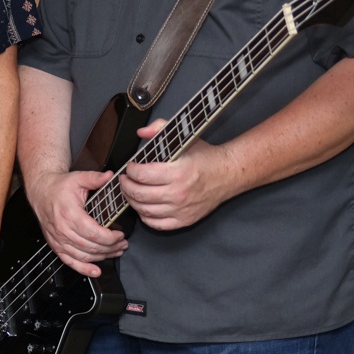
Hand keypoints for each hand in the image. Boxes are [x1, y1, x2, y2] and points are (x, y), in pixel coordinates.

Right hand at [30, 169, 126, 278]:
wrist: (41, 192)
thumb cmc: (59, 187)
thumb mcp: (78, 178)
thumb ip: (95, 178)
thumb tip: (110, 176)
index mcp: (69, 213)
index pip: (93, 233)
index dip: (110, 238)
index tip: (120, 234)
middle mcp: (63, 229)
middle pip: (91, 246)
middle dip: (111, 247)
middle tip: (123, 243)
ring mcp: (59, 239)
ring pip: (84, 255)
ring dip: (102, 257)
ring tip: (115, 251)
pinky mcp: (56, 246)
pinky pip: (70, 261)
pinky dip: (83, 269)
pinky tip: (95, 271)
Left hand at [119, 122, 242, 231]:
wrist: (228, 174)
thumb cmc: (205, 157)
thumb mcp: (184, 138)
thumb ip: (160, 129)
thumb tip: (141, 132)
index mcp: (178, 172)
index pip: (142, 175)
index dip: (130, 170)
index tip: (130, 167)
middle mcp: (178, 193)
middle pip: (139, 194)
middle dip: (126, 186)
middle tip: (125, 180)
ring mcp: (181, 209)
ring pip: (144, 210)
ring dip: (132, 201)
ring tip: (131, 192)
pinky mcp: (184, 220)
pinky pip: (157, 224)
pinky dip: (145, 216)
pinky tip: (144, 207)